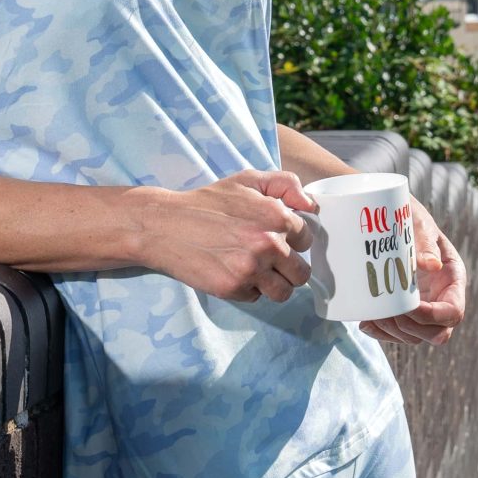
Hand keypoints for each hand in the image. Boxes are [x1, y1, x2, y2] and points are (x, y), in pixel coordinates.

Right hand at [141, 169, 316, 303]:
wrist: (166, 225)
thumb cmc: (208, 202)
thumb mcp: (247, 180)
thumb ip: (286, 184)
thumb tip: (311, 206)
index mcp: (277, 216)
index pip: (307, 240)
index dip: (293, 238)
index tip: (278, 237)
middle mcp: (268, 244)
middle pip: (302, 273)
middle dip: (288, 267)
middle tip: (269, 259)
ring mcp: (251, 269)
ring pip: (284, 292)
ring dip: (273, 284)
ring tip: (256, 270)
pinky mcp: (234, 288)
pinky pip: (256, 297)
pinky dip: (248, 289)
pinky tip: (233, 271)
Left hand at [362, 197, 465, 345]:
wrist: (385, 215)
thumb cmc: (406, 216)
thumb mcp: (418, 224)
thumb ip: (425, 242)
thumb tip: (433, 266)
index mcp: (453, 279)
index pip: (453, 312)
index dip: (432, 316)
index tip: (409, 305)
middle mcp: (441, 298)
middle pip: (437, 333)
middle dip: (411, 328)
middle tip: (387, 312)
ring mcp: (423, 307)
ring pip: (415, 337)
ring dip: (393, 332)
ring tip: (373, 315)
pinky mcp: (403, 311)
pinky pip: (397, 334)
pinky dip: (381, 332)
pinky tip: (367, 321)